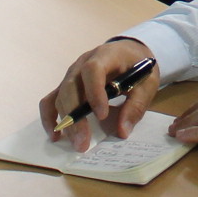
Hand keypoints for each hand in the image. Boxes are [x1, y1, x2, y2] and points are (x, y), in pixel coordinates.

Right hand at [38, 38, 163, 150]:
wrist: (128, 53)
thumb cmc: (137, 66)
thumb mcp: (147, 82)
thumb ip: (136, 105)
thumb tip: (122, 131)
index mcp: (105, 55)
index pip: (93, 70)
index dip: (94, 92)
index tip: (102, 115)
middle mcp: (82, 63)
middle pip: (71, 87)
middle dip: (76, 117)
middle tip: (83, 142)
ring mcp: (71, 74)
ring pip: (60, 96)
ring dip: (66, 122)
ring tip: (77, 143)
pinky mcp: (65, 85)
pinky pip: (50, 100)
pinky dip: (49, 118)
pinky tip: (56, 136)